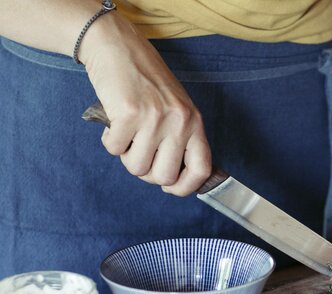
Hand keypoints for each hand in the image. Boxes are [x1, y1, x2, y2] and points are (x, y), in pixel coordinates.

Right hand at [78, 13, 210, 194]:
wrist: (118, 48)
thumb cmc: (147, 82)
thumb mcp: (176, 109)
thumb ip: (180, 139)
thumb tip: (173, 179)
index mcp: (194, 123)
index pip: (201, 170)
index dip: (185, 187)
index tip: (170, 187)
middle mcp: (179, 122)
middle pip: (164, 177)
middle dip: (147, 172)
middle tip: (139, 153)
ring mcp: (155, 118)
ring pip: (137, 168)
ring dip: (126, 156)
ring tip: (128, 134)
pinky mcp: (128, 114)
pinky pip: (114, 149)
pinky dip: (109, 141)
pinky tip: (114, 123)